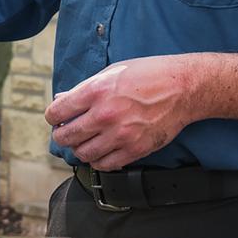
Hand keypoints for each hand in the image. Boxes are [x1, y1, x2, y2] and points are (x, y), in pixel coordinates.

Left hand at [45, 56, 194, 169]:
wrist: (183, 88)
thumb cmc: (149, 75)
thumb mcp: (111, 72)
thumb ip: (84, 88)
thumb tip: (61, 100)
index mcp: (96, 91)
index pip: (56, 112)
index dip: (53, 116)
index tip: (57, 117)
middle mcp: (105, 115)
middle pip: (65, 136)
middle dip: (61, 134)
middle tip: (67, 131)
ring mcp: (120, 135)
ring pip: (82, 154)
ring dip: (79, 149)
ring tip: (84, 141)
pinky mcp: (135, 149)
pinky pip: (105, 165)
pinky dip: (98, 161)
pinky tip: (100, 151)